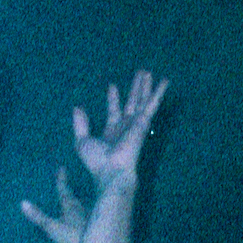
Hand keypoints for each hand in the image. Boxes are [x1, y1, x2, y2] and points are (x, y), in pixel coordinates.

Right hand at [20, 167, 86, 242]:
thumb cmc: (74, 237)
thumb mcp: (53, 227)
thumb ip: (38, 216)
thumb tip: (23, 203)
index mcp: (70, 206)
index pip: (64, 190)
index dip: (62, 179)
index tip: (62, 168)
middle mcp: (80, 209)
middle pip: (73, 197)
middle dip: (68, 189)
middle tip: (64, 181)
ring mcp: (88, 218)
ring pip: (80, 206)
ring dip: (75, 201)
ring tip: (71, 198)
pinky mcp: (93, 228)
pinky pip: (85, 217)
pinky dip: (81, 215)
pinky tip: (80, 219)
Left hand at [71, 68, 168, 193]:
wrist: (111, 170)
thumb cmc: (97, 161)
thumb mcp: (82, 140)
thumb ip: (80, 124)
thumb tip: (77, 107)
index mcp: (112, 131)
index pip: (114, 111)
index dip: (113, 99)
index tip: (112, 86)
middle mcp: (126, 126)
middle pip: (132, 103)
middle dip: (134, 89)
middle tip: (138, 75)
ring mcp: (136, 124)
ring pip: (142, 100)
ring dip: (145, 86)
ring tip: (147, 72)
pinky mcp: (144, 122)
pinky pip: (152, 104)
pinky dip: (159, 93)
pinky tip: (164, 81)